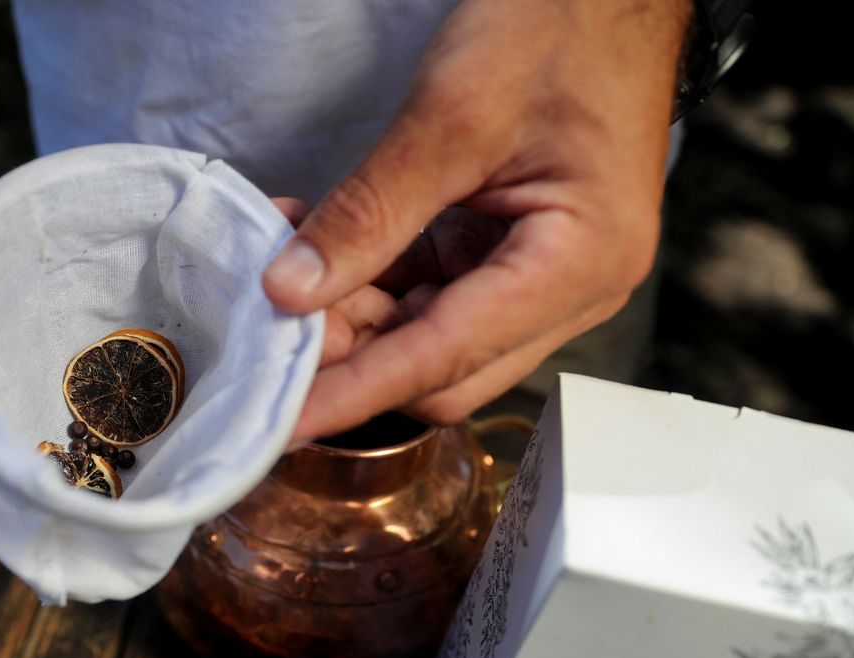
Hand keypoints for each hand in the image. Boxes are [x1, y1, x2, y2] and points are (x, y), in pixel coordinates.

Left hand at [263, 0, 690, 440]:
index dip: (357, 391)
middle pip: (444, 367)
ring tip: (284, 270)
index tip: (284, 422)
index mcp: (580, 262)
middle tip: (273, 325)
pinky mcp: (511, 255)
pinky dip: (372, 279)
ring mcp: (542, 276)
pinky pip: (431, 293)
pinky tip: (316, 246)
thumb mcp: (450, 117)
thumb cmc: (557, 29)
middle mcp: (571, 289)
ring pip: (430, 336)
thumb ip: (369, 212)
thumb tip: (291, 290)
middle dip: (353, 355)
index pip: (447, 355)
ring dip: (354, 314)